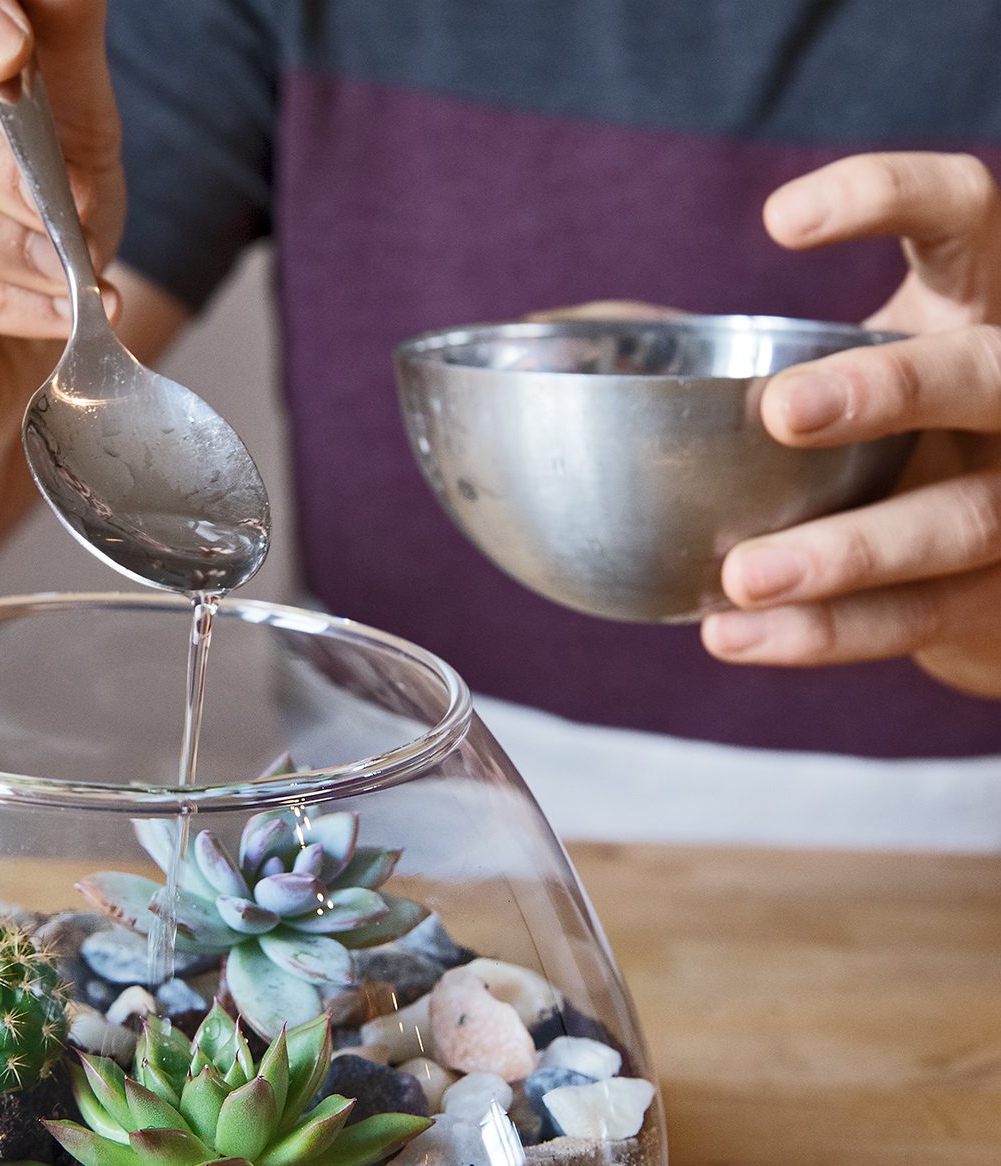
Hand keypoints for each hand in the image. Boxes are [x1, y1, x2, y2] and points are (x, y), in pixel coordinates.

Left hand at [703, 152, 1000, 697]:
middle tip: (783, 410)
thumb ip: (713, 347)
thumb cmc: (881, 437)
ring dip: (849, 551)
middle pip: (995, 374)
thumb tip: (545, 328)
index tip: (777, 222)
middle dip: (896, 388)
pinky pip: (919, 618)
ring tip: (742, 574)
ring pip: (963, 520)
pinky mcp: (1000, 599)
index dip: (889, 196)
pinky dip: (826, 633)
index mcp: (974, 304)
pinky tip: (736, 635)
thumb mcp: (834, 364)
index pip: (964, 211)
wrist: (982, 574)